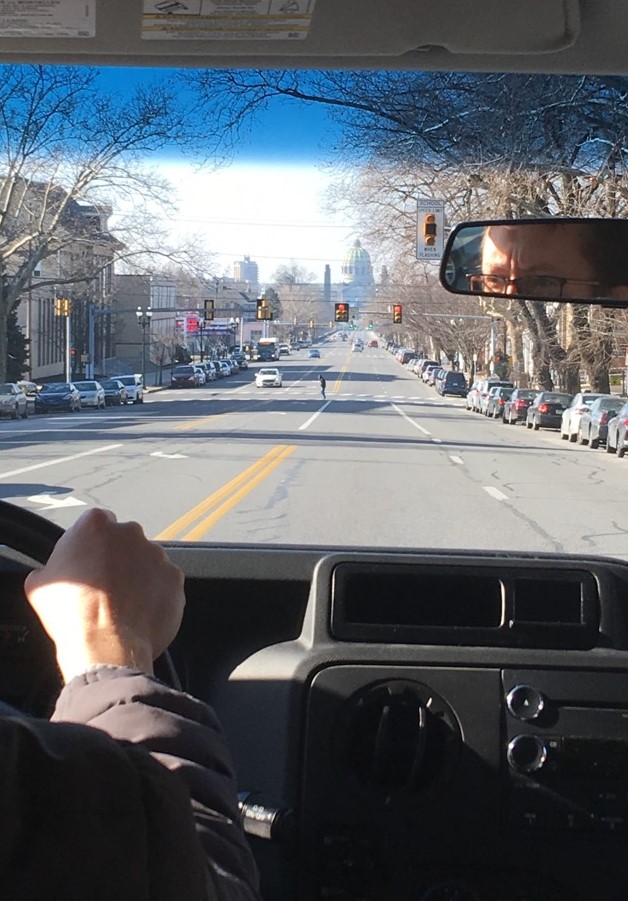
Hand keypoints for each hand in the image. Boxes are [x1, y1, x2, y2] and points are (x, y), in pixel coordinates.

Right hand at [24, 508, 184, 681]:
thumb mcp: (39, 584)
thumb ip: (51, 567)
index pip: (97, 524)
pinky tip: (140, 613)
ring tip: (122, 604)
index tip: (88, 563)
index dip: (92, 545)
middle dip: (118, 558)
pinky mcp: (175, 579)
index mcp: (96, 524)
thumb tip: (49, 575)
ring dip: (138, 577)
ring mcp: (157, 555)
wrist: (105, 645)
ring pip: (147, 562)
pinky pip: (165, 584)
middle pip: (125, 541)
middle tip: (105, 585)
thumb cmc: (70, 613)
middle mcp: (130, 532)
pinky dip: (156, 595)